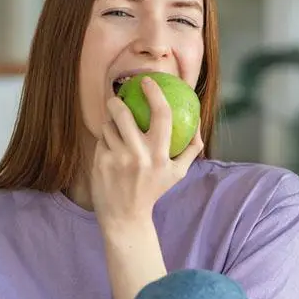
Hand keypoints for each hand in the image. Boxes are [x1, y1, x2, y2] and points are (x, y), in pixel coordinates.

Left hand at [90, 76, 203, 227]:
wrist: (126, 217)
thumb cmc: (154, 190)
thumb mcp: (178, 173)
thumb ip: (192, 148)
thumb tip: (197, 122)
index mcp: (161, 155)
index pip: (161, 114)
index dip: (154, 93)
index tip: (146, 81)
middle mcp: (139, 155)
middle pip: (123, 113)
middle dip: (116, 102)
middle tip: (117, 100)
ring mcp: (117, 159)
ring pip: (108, 126)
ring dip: (110, 124)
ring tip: (115, 130)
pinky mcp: (100, 163)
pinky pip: (101, 140)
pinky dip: (105, 141)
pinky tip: (109, 149)